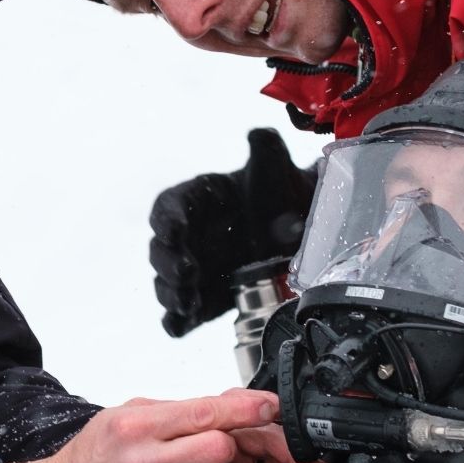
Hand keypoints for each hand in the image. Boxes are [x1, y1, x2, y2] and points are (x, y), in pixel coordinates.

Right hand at [6, 388, 285, 462]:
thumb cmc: (87, 460)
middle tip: (204, 454)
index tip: (269, 408)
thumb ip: (169, 412)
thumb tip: (220, 407)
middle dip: (221, 451)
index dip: (245, 410)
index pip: (205, 413)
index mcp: (135, 426)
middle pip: (220, 451)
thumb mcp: (119, 418)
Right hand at [149, 128, 316, 337]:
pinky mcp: (205, 299)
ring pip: (167, 284)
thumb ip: (266, 149)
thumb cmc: (280, 191)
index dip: (168, 219)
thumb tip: (259, 135)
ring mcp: (195, 269)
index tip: (176, 230)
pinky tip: (177, 327)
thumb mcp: (275, 166)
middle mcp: (188, 236)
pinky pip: (182, 314)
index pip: (169, 207)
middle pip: (161, 249)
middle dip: (168, 262)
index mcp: (195, 199)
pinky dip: (176, 322)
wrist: (302, 226)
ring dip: (171, 294)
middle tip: (186, 273)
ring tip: (187, 303)